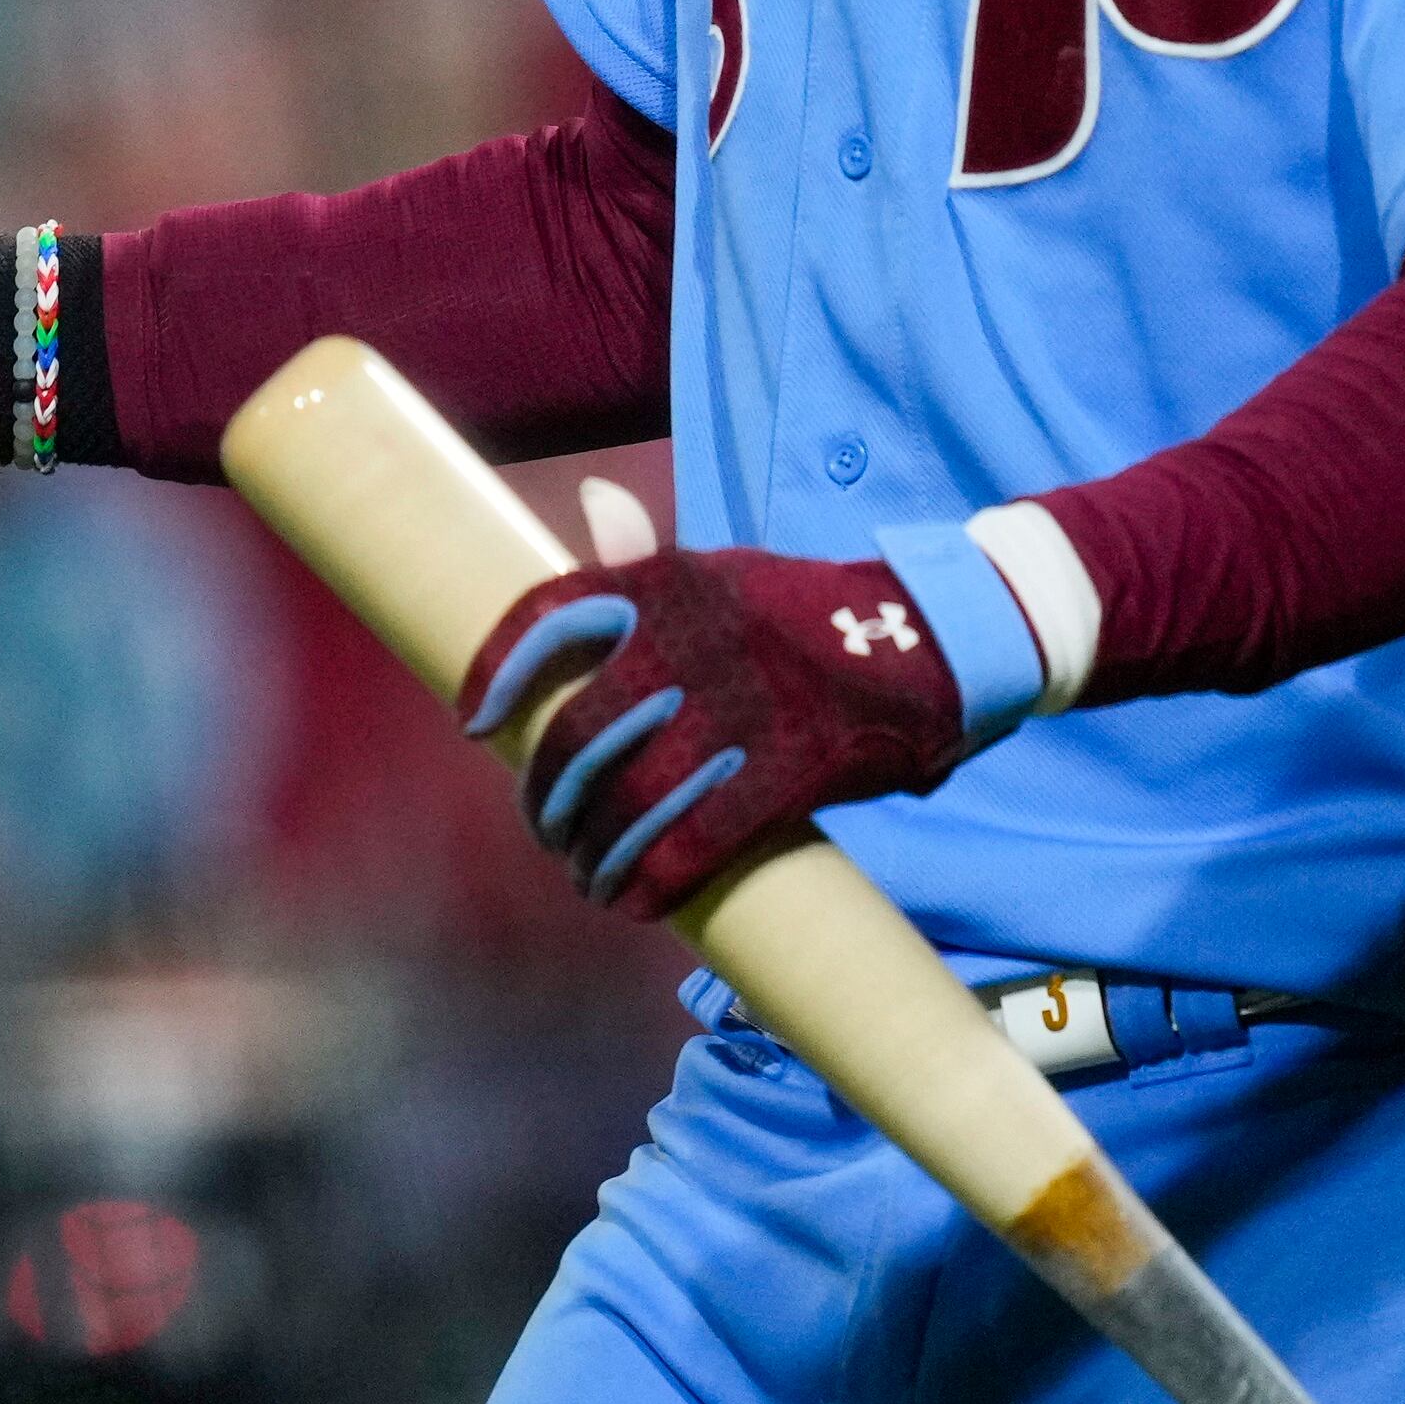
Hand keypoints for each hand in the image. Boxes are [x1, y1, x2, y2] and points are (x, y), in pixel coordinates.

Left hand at [456, 545, 978, 921]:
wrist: (931, 638)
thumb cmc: (805, 612)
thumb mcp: (725, 572)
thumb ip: (648, 558)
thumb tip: (592, 501)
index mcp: (667, 585)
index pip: (550, 619)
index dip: (500, 674)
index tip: (472, 721)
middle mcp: (692, 643)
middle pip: (582, 732)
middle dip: (547, 794)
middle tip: (542, 827)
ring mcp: (739, 709)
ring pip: (633, 797)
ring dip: (594, 850)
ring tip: (581, 873)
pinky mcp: (787, 770)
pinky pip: (697, 841)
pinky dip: (653, 880)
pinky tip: (630, 902)